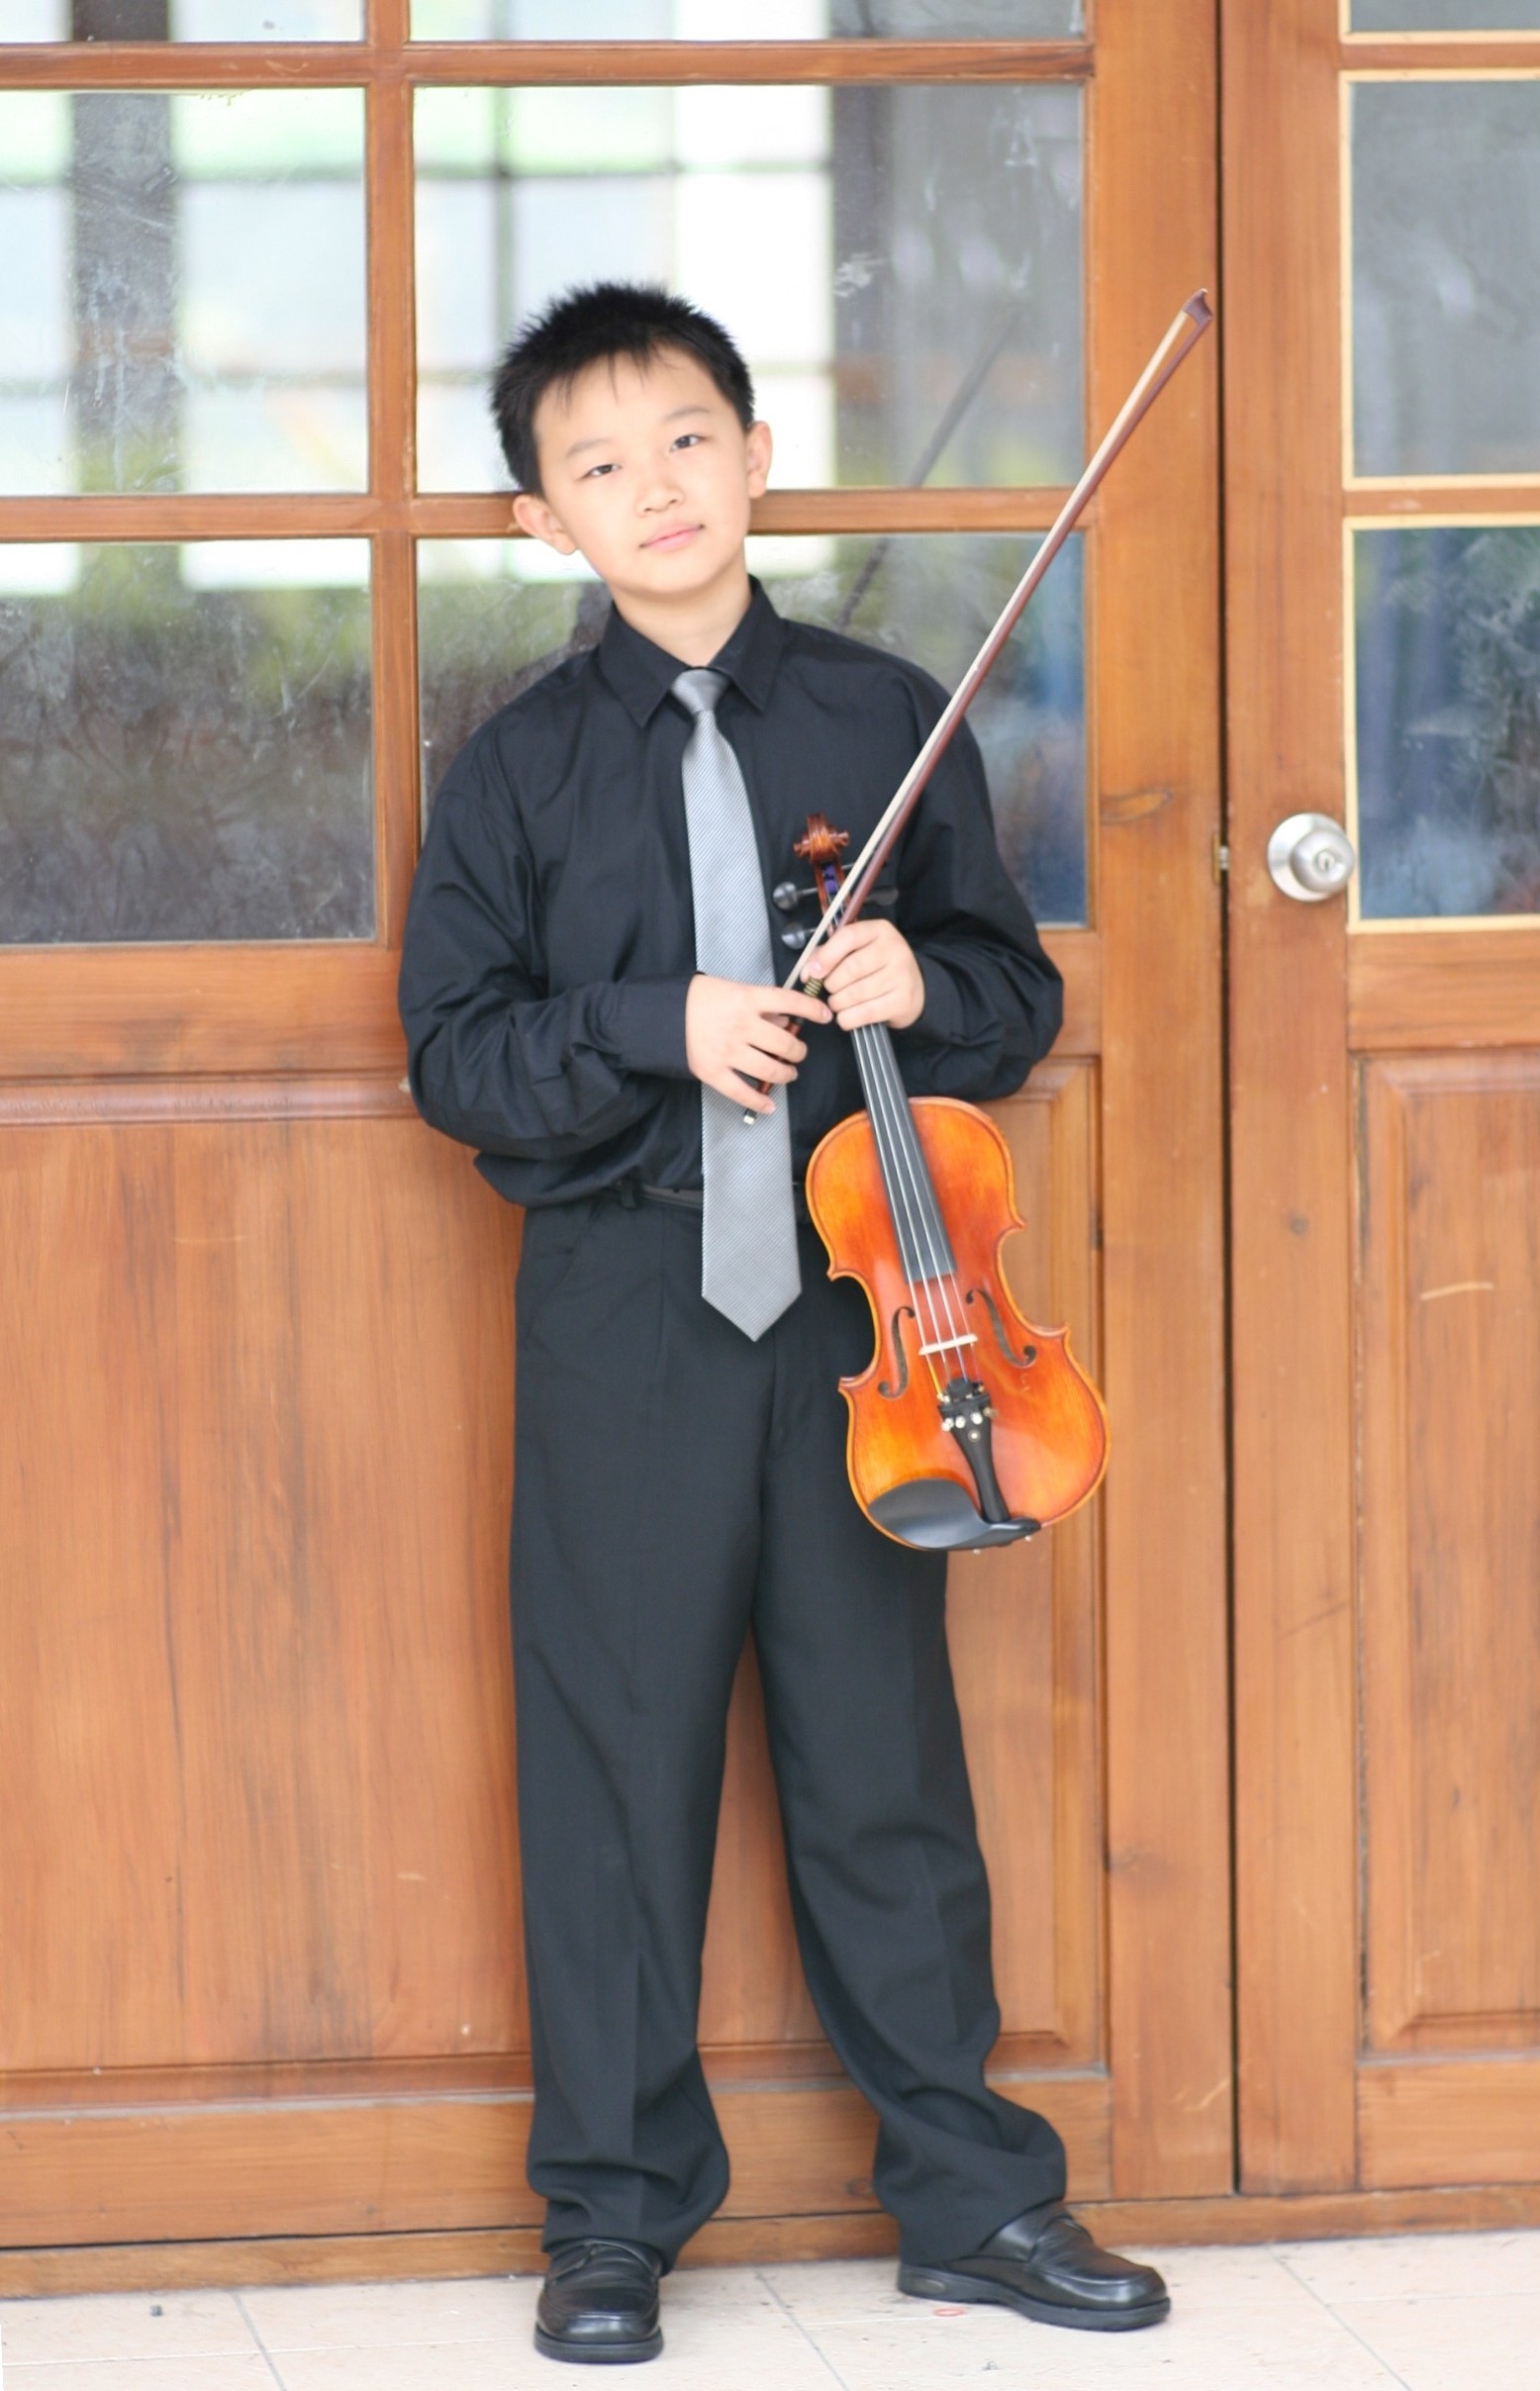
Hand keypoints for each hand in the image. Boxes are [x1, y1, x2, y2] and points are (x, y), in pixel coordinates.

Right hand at [685, 975, 830, 1117]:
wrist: (658, 1013)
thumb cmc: (694, 998)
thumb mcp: (730, 989)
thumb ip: (758, 1004)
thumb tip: (784, 1019)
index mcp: (746, 999)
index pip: (789, 1002)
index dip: (812, 1009)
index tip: (825, 1015)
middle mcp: (741, 1026)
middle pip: (785, 1043)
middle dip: (798, 1051)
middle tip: (799, 1053)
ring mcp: (728, 1051)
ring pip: (770, 1070)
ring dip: (785, 1074)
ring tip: (788, 1073)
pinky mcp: (714, 1072)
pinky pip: (743, 1092)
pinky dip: (759, 1102)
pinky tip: (769, 1105)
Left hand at [806, 919, 924, 1032]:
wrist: (914, 988)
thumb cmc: (876, 966)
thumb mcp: (856, 950)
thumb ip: (828, 954)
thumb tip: (808, 973)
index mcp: (879, 930)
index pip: (849, 936)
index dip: (826, 956)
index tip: (814, 973)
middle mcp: (894, 949)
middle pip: (851, 968)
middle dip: (831, 984)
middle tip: (829, 989)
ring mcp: (901, 975)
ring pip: (856, 993)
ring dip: (837, 1003)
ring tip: (837, 1003)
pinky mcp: (902, 1000)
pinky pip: (866, 1013)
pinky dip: (848, 1018)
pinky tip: (845, 1016)